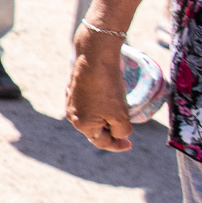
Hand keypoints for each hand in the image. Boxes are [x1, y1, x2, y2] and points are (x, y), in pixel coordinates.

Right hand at [66, 36, 134, 151]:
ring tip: (119, 105)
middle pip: (96, 129)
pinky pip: (89, 101)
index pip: (102, 142)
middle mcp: (72, 116)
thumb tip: (119, 134)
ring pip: (93, 114)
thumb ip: (121, 131)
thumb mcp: (121, 116)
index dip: (118, 145)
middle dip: (111, 128)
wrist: (95, 57)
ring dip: (106, 114)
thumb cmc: (108, 89)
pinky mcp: (73, 88)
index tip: (130, 144)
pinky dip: (100, 102)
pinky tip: (108, 93)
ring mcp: (71, 101)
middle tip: (126, 122)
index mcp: (82, 125)